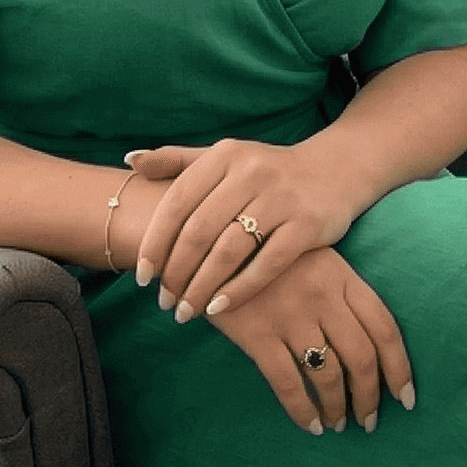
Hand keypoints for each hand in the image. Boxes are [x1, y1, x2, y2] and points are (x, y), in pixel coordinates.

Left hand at [127, 139, 361, 321]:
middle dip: (176, 272)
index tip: (141, 276)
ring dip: (202, 287)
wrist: (335, 170)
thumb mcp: (224, 156)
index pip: (178, 202)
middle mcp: (251, 172)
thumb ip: (178, 159)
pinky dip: (239, 289)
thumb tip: (131, 160)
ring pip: (229, 251)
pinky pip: (267, 264)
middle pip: (199, 231)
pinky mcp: (307, 225)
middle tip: (163, 302)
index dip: (155, 242)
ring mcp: (281, 199)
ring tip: (186, 311)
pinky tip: (220, 307)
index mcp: (224, 155)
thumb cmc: (267, 170)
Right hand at [206, 247, 414, 434]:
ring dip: (338, 407)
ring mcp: (290, 314)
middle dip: (370, 397)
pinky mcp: (257, 333)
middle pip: (362, 357)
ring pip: (328, 374)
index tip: (406, 397)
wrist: (211, 237)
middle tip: (369, 421)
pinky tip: (310, 425)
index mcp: (341, 275)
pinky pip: (288, 383)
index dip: (400, 368)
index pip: (384, 328)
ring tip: (338, 424)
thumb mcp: (312, 256)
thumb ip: (338, 290)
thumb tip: (366, 345)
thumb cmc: (266, 251)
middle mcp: (322, 295)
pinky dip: (303, 411)